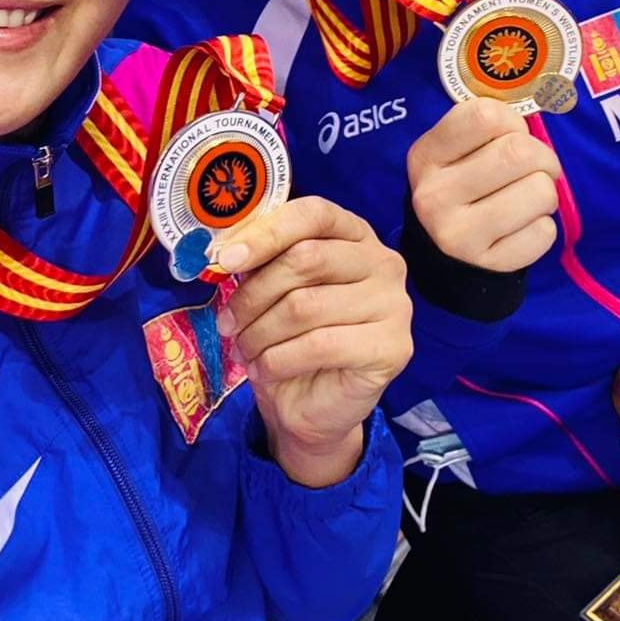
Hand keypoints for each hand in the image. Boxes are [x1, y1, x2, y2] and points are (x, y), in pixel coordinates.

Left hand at [213, 197, 411, 486]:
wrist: (313, 406)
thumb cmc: (291, 339)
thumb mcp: (270, 291)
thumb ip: (259, 261)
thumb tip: (225, 249)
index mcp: (355, 234)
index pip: (313, 214)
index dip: (266, 232)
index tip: (225, 258)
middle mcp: (383, 262)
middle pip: (305, 258)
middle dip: (254, 293)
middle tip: (226, 322)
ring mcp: (394, 304)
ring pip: (305, 305)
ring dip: (260, 331)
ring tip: (244, 349)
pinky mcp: (393, 348)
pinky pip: (319, 345)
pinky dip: (277, 359)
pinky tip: (264, 369)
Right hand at [406, 97, 562, 272]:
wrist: (443, 252)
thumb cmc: (462, 184)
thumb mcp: (455, 151)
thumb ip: (487, 126)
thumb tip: (544, 99)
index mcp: (425, 156)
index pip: (485, 115)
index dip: (512, 121)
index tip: (511, 136)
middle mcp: (434, 195)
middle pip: (519, 152)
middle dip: (543, 157)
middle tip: (538, 168)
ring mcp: (457, 234)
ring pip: (540, 192)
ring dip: (546, 193)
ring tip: (527, 200)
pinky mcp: (487, 264)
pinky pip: (544, 233)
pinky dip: (543, 227)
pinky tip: (521, 228)